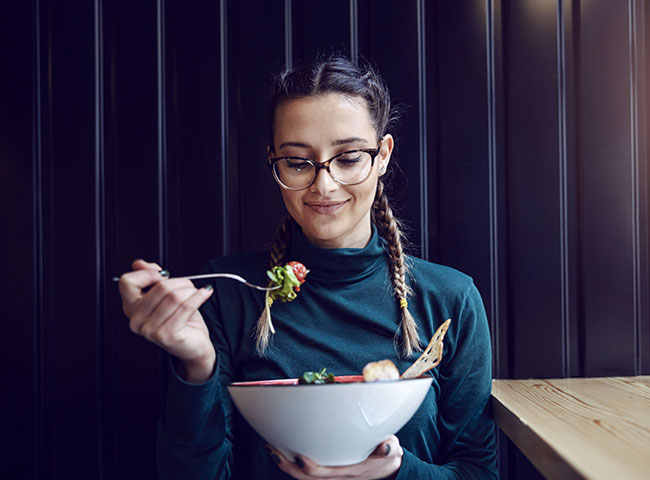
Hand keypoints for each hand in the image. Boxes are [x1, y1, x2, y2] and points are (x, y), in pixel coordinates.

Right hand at [118, 259, 215, 382]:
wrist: (194, 345)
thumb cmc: (180, 320)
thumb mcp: (165, 295)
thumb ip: (151, 278)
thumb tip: (139, 263)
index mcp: (131, 307)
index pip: (127, 282)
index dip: (148, 274)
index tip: (162, 276)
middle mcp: (136, 320)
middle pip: (159, 286)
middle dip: (180, 281)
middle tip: (188, 285)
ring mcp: (150, 330)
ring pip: (174, 296)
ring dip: (191, 290)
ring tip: (196, 292)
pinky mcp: (167, 336)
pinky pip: (186, 307)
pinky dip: (199, 297)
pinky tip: (204, 294)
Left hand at [267, 435, 402, 479]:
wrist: (389, 469)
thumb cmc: (388, 455)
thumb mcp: (393, 449)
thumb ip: (388, 447)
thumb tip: (386, 446)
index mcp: (353, 471)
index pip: (328, 473)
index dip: (312, 468)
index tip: (299, 456)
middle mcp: (340, 478)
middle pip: (309, 479)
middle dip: (289, 467)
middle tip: (273, 450)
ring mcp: (333, 477)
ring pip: (305, 478)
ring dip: (287, 466)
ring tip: (272, 450)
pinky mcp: (329, 474)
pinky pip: (308, 474)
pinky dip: (293, 465)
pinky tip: (283, 452)